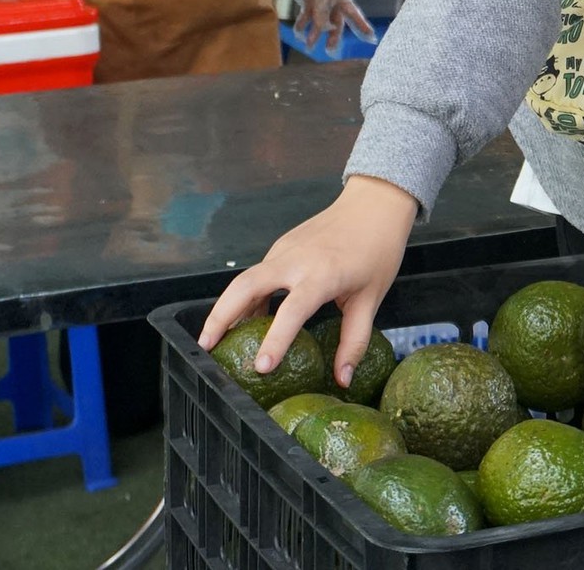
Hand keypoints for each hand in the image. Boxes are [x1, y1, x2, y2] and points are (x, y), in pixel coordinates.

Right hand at [201, 176, 416, 384]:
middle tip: (205, 349)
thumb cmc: (377, 250)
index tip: (260, 367)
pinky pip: (257, 274)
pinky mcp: (281, 246)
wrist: (374, 203)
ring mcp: (284, 249)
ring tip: (214, 340)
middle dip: (221, 317)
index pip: (292, 310)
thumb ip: (354, 341)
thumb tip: (343, 379)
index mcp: (322, 274)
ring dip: (226, 307)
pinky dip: (245, 297)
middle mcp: (296, 260)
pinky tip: (246, 319)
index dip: (275, 340)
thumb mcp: (371, 298)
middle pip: (245, 286)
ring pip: (245, 279)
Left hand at [287, 0, 375, 53]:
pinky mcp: (309, 1)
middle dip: (333, 37)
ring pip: (320, 22)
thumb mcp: (323, 0)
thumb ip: (323, 17)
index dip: (362, 27)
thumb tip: (324, 30)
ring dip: (314, 34)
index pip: (355, 17)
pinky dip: (303, 24)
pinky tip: (298, 32)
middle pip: (336, 23)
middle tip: (330, 50)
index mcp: (343, 1)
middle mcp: (334, 4)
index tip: (371, 38)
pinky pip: (307, 16)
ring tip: (309, 46)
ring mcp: (321, 3)